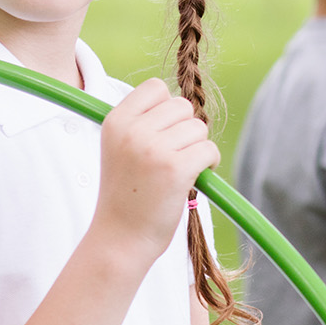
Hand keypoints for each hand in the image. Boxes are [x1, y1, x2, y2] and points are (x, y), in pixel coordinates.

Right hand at [93, 80, 218, 260]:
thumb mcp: (119, 149)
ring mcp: (153, 149)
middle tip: (174, 156)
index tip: (163, 133)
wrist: (121, 237)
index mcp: (115, 121)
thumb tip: (181, 104)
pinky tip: (195, 176)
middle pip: (181, 106)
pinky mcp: (176, 168)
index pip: (155, 87)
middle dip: (185, 129)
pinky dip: (210, 162)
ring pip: (198, 127)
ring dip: (198, 148)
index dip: (167, 108)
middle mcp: (132, 131)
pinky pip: (209, 149)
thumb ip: (143, 123)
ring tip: (181, 170)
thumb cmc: (126, 195)